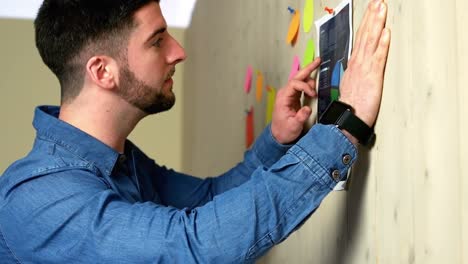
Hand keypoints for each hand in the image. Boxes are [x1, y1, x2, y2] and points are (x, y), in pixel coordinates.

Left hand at [271, 58, 320, 143]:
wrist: (279, 135)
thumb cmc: (284, 130)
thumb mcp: (293, 126)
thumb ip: (300, 117)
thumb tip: (307, 108)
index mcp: (283, 98)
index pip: (295, 84)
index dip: (305, 86)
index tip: (313, 94)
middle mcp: (285, 93)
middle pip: (297, 77)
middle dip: (308, 69)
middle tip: (318, 61)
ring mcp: (289, 94)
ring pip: (299, 80)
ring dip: (309, 76)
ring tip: (316, 81)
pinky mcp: (293, 97)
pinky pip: (301, 86)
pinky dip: (308, 82)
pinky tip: (314, 81)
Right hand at [339, 0, 390, 126]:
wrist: (346, 118)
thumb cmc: (350, 105)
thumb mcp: (351, 85)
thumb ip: (355, 72)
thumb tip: (359, 65)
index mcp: (353, 64)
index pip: (360, 39)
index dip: (365, 23)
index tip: (370, 11)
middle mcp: (358, 62)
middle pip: (365, 35)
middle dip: (371, 16)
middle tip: (376, 2)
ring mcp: (364, 68)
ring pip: (370, 41)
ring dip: (376, 23)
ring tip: (380, 8)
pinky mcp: (373, 76)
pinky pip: (378, 57)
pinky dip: (382, 44)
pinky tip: (385, 32)